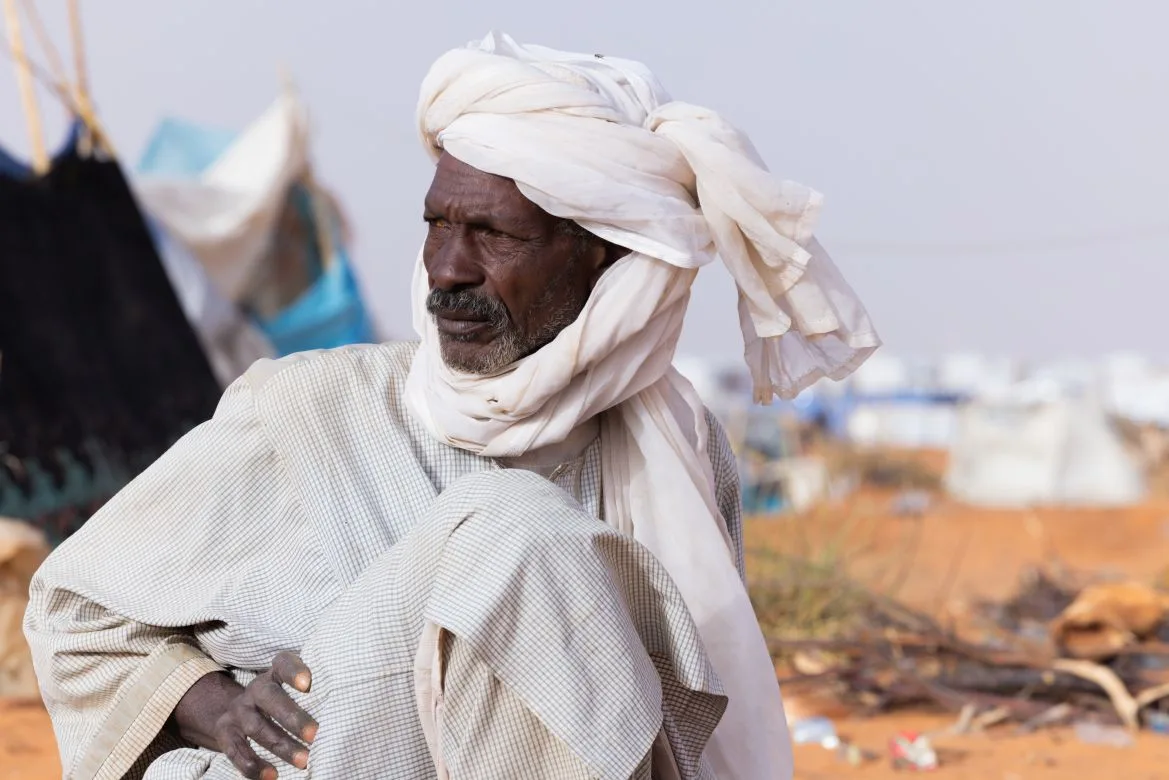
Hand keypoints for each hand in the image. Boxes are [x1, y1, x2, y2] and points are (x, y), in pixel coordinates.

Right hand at [171, 652, 317, 779]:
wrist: (237, 709)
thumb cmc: (279, 700)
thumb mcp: (289, 690)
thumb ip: (311, 694)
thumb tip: (343, 715)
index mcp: (274, 674)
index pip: (284, 665)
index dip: (294, 672)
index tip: (307, 684)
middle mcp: (255, 690)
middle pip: (271, 699)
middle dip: (294, 718)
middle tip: (315, 735)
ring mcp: (238, 711)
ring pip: (257, 728)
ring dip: (281, 746)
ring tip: (303, 761)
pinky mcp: (225, 733)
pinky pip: (236, 750)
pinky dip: (253, 765)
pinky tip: (271, 776)